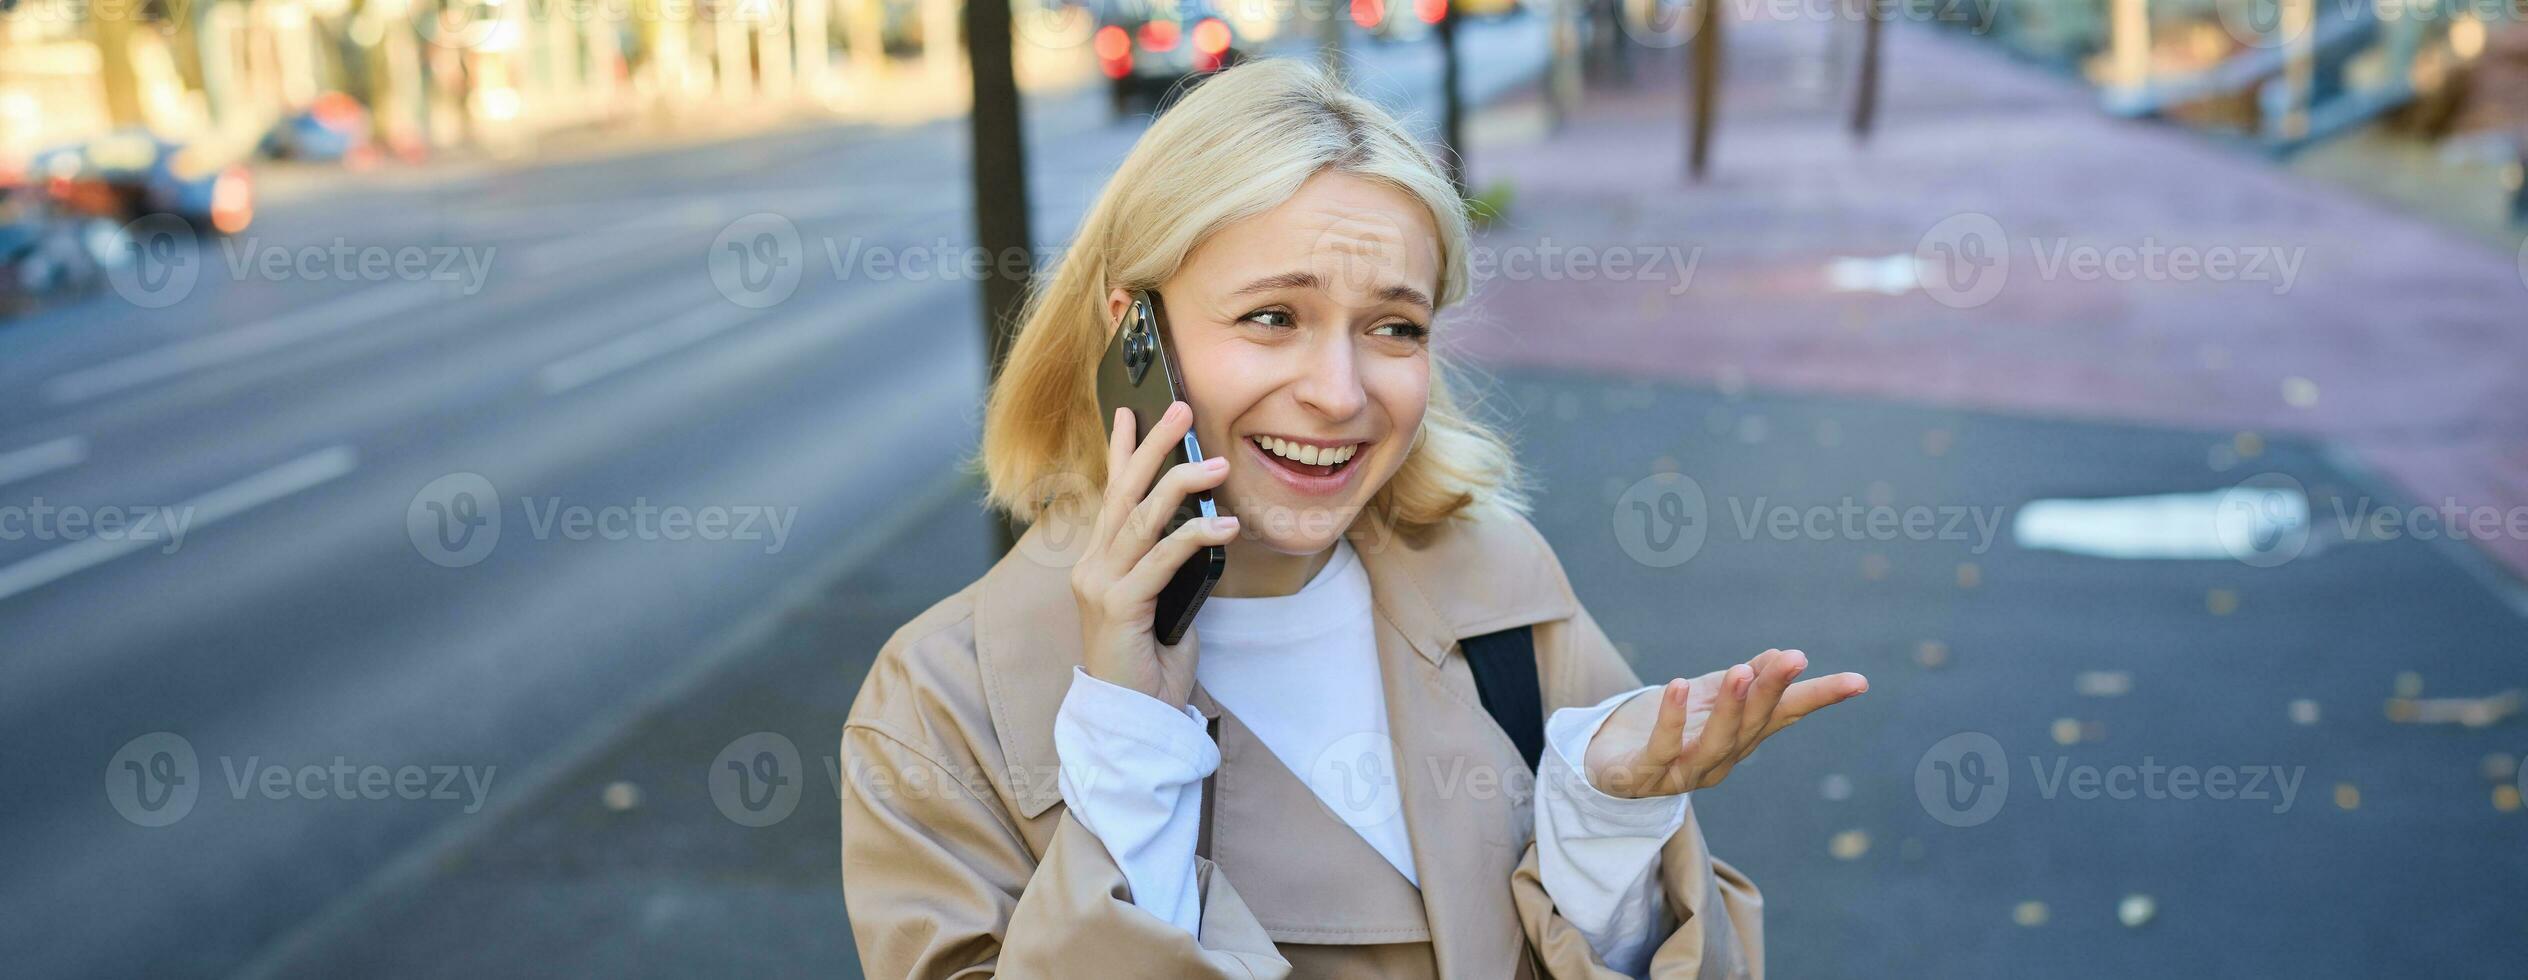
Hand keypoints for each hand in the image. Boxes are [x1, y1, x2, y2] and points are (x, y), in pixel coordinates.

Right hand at [1070, 401, 1237, 706]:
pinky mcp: (1118, 607)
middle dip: (1153, 446)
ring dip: (1181, 484)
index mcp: (1100, 562)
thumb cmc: (1151, 666)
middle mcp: (1092, 566)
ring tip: (1218, 463)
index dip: (1121, 451)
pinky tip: (1226, 527)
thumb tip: (1202, 528)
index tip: (1131, 411)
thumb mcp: (1165, 603)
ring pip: (1141, 517)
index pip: (1110, 494)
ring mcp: (1100, 584)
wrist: (1131, 721)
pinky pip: (1162, 559)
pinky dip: (1195, 538)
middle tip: (1181, 409)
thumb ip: (1170, 567)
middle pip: (1123, 492)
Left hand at [1582, 649, 1866, 798]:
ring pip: (1713, 744)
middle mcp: (1717, 761)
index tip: (1858, 681)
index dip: (1819, 698)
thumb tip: (1786, 657)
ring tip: (1740, 671)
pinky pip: (1658, 749)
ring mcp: (1679, 774)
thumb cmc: (1664, 729)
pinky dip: (1669, 720)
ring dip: (1729, 708)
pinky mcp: (1638, 777)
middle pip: (1752, 727)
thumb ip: (1745, 681)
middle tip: (1794, 658)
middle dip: (1772, 692)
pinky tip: (1675, 685)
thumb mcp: (1706, 698)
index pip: (1784, 715)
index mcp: (1739, 740)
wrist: (1601, 760)